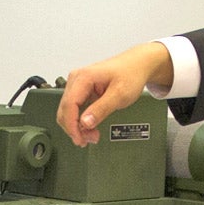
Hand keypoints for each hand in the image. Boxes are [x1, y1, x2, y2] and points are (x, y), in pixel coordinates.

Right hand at [57, 42, 173, 145]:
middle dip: (75, 128)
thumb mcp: (119, 94)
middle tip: (89, 139)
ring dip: (77, 126)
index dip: (72, 126)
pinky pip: (75, 109)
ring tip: (92, 135)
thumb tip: (85, 122)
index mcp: (83, 77)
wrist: (138, 65)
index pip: (68, 105)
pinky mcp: (82, 90)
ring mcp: (78, 84)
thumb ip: (101, 109)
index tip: (79, 139)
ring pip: (68, 111)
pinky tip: (90, 127)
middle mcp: (77, 79)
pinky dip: (80, 121)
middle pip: (65, 110)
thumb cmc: (131, 74)